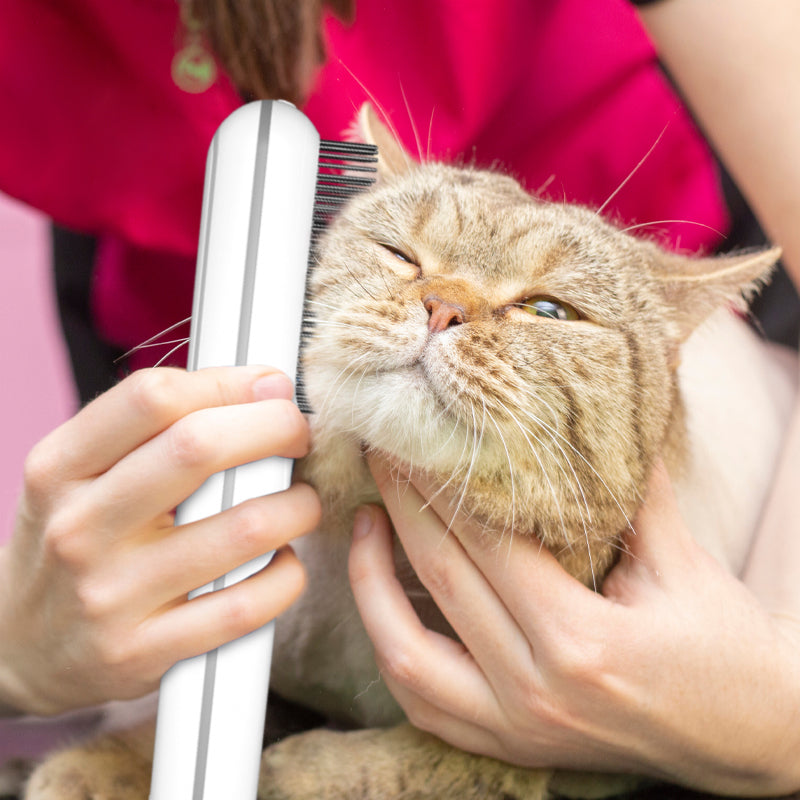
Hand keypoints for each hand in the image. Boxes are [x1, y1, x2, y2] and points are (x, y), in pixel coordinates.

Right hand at [0, 366, 318, 715]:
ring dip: (298, 506)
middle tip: (299, 435)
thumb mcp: (79, 471)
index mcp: (61, 467)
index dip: (230, 383)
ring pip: (245, 528)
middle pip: (199, 448)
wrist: (17, 648)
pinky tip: (280, 563)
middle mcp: (80, 527)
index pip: (154, 397)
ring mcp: (111, 595)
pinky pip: (247, 607)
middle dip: (276, 428)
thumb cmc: (72, 540)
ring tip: (300, 502)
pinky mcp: (144, 653)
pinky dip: (285, 576)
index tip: (269, 388)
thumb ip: (154, 425)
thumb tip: (261, 385)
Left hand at [349, 457, 799, 795]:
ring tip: (364, 527)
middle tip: (380, 457)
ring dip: (371, 585)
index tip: (414, 440)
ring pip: (405, 655)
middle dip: (401, 507)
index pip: (486, 542)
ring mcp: (516, 729)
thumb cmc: (729, 656)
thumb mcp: (687, 566)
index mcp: (582, 642)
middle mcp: (536, 691)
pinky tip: (385, 604)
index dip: (442, 483)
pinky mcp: (510, 747)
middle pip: (442, 580)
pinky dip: (392, 648)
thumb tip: (609, 418)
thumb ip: (635, 491)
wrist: (757, 743)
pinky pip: (423, 703)